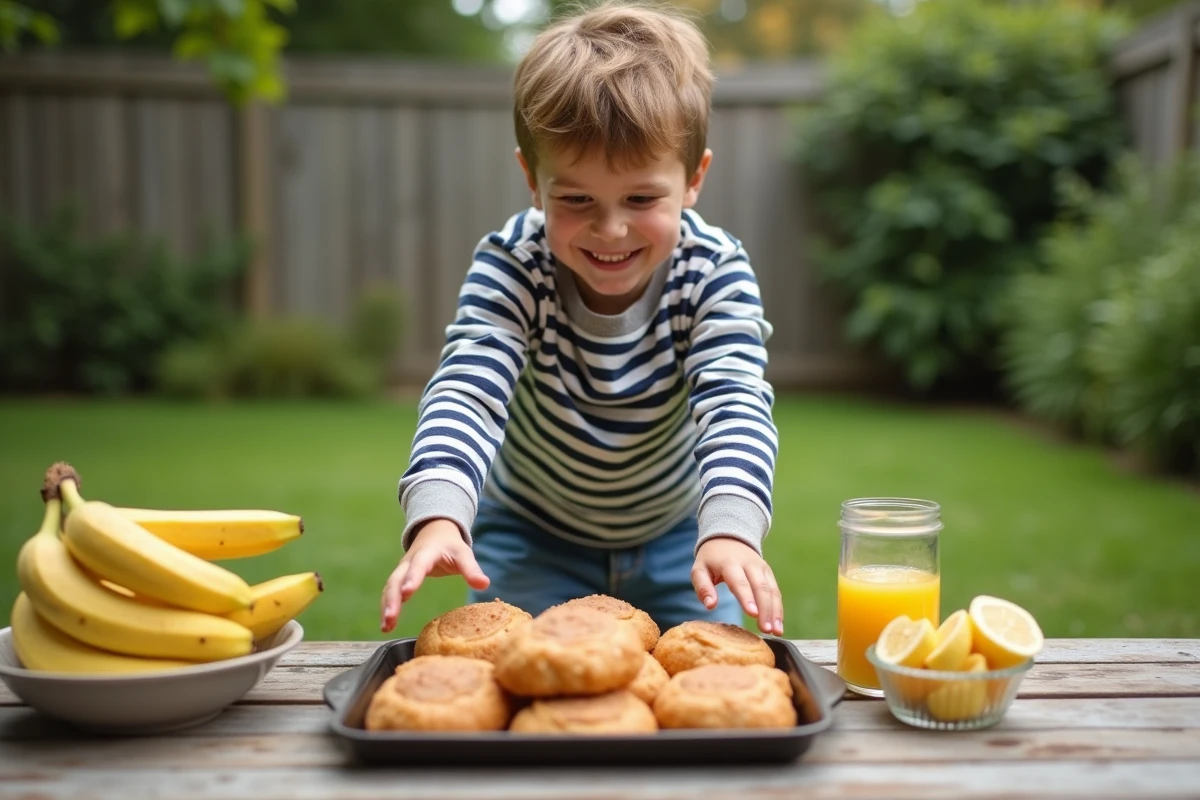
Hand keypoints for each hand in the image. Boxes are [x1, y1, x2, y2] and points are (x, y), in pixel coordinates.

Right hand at [379, 518, 489, 632]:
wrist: (435, 532)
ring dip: (387, 606)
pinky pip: (389, 592)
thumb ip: (472, 569)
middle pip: (397, 578)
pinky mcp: (399, 578)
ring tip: (386, 626)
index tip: (407, 593)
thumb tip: (484, 585)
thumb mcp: (463, 554)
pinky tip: (387, 625)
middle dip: (392, 598)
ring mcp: (402, 569)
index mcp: (427, 552)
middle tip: (391, 617)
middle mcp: (410, 561)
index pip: (418, 564)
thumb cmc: (450, 546)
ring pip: (390, 587)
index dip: (412, 578)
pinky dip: (386, 606)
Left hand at [692, 537, 783, 634]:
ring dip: (775, 611)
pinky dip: (778, 608)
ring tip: (776, 631)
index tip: (752, 614)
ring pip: (771, 589)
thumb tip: (710, 606)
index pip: (740, 582)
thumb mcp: (699, 569)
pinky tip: (778, 624)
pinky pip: (775, 590)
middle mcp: (749, 564)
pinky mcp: (768, 572)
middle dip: (765, 609)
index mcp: (730, 563)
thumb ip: (703, 587)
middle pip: (760, 587)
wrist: (727, 537)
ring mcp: (761, 567)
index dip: (747, 598)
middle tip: (766, 629)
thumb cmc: (711, 559)